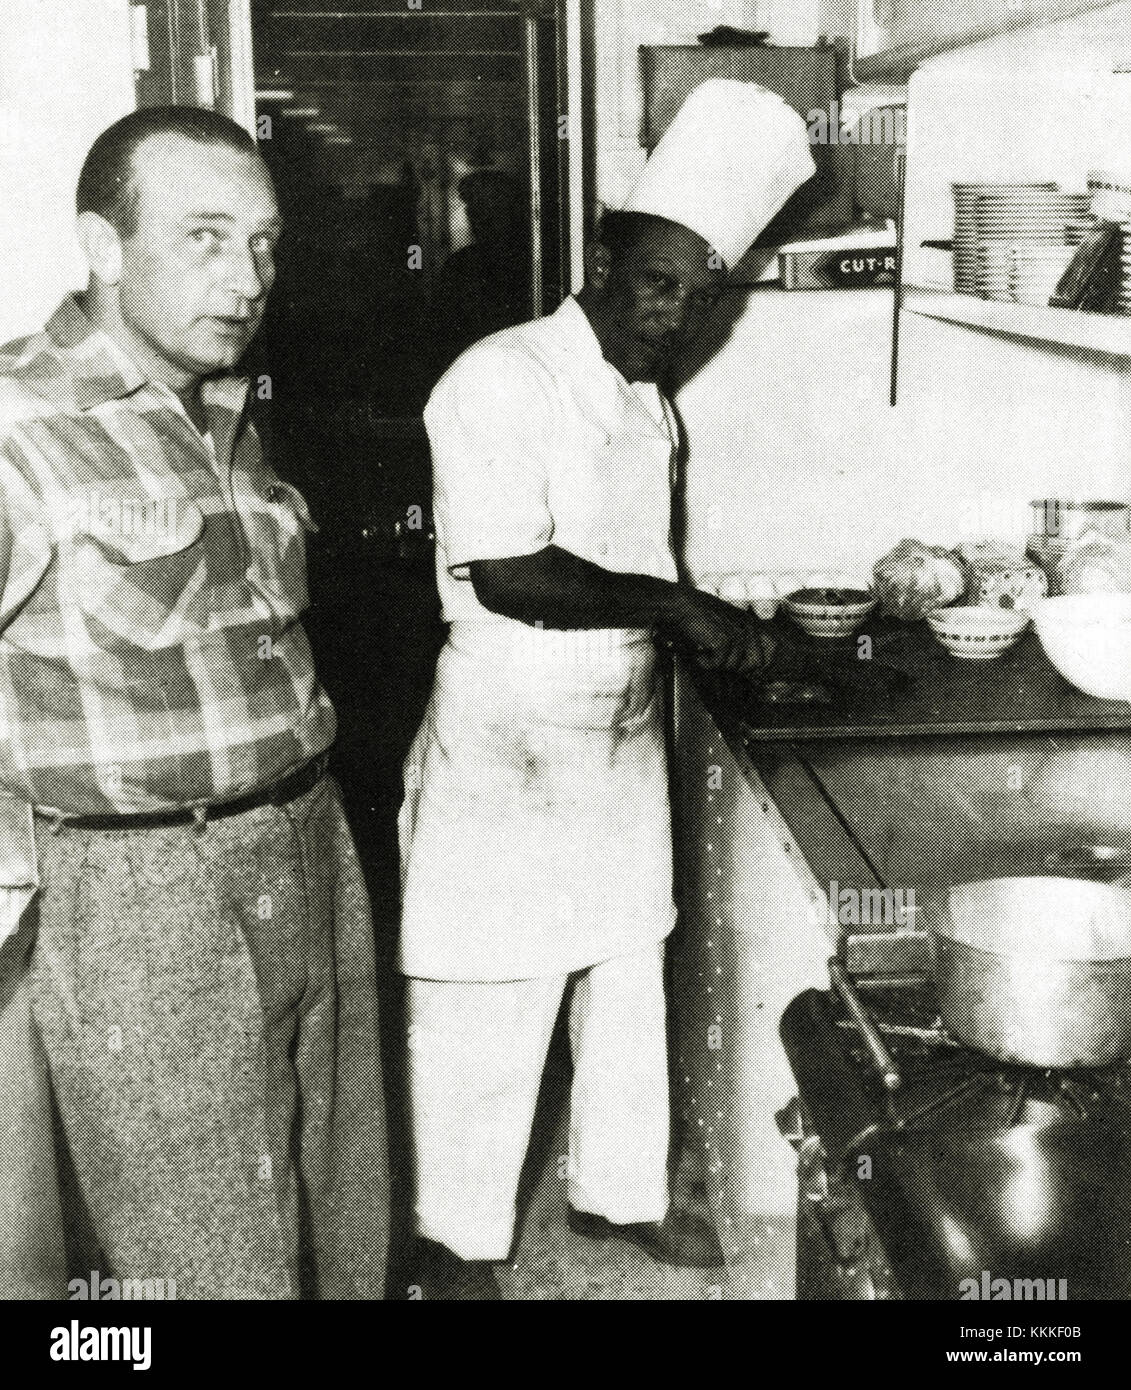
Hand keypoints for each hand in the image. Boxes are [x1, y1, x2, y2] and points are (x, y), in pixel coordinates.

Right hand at [661, 589, 775, 673]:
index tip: (746, 671)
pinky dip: (705, 662)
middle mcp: (748, 627)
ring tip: (705, 652)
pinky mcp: (723, 640)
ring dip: (717, 664)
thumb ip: (741, 641)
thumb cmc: (700, 616)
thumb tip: (750, 667)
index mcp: (751, 623)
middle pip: (757, 663)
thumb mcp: (727, 625)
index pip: (769, 650)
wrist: (683, 606)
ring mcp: (737, 634)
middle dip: (739, 668)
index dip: (758, 665)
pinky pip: (717, 664)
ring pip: (734, 666)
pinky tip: (698, 652)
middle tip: (720, 661)